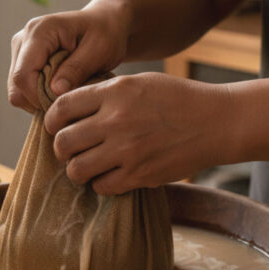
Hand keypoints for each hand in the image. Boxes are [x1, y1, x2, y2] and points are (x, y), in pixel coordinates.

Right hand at [8, 2, 130, 112]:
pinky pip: (22, 90)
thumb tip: (54, 91)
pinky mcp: (22, 60)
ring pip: (17, 91)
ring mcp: (20, 50)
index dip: (38, 97)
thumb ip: (76, 69)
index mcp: (39, 31)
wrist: (104, 23)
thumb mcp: (99, 50)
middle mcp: (23, 39)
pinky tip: (59, 90)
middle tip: (68, 99)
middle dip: (39, 100)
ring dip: (39, 99)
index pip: (22, 75)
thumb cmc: (105, 33)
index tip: (64, 102)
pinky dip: (38, 96)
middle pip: (16, 85)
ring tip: (65, 93)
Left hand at [43, 72, 236, 194]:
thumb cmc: (176, 99)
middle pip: (63, 142)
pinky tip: (111, 174)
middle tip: (71, 149)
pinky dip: (101, 183)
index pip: (62, 107)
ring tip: (88, 165)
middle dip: (62, 148)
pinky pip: (101, 187)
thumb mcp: (138, 83)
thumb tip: (69, 108)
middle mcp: (116, 121)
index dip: (52, 120)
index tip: (55, 126)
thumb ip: (104, 94)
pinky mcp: (139, 175)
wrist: (216, 122)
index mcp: (114, 93)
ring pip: (76, 170)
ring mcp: (126, 151)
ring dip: (78, 169)